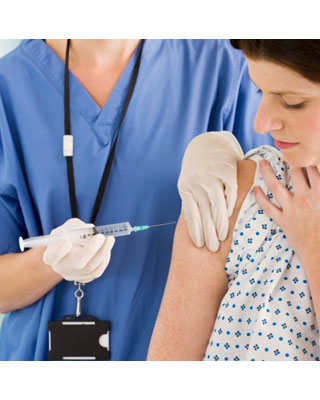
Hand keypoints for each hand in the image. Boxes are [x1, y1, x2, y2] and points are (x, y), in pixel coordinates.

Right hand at [43, 218, 114, 282]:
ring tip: (109, 239)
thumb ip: (78, 227)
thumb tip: (91, 231)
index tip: (67, 242)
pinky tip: (107, 248)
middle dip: (91, 249)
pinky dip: (104, 259)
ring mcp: (72, 276)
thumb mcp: (71, 226)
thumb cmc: (71, 234)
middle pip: (76, 263)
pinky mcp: (84, 278)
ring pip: (90, 268)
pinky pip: (97, 272)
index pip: (51, 256)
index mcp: (51, 254)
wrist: (74, 247)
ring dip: (103, 252)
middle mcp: (60, 268)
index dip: (58, 251)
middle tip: (101, 236)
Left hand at [177, 131, 243, 251]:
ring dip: (219, 222)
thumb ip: (192, 202)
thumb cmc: (198, 171)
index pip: (191, 214)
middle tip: (212, 249)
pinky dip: (231, 203)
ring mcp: (211, 175)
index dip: (196, 230)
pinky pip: (229, 190)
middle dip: (208, 232)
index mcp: (186, 188)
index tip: (200, 244)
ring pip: (216, 203)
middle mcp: (196, 182)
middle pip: (203, 212)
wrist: (206, 144)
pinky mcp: (226, 169)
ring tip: (222, 238)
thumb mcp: (189, 185)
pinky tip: (232, 215)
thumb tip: (194, 226)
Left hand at [253, 160, 319, 263]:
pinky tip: (254, 189)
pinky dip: (259, 198)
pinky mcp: (283, 220)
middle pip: (294, 172)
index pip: (312, 169)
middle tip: (282, 152)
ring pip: (276, 186)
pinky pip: (268, 207)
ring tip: (262, 163)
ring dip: (267, 173)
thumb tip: (317, 181)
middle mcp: (305, 197)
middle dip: (289, 160)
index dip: (306, 159)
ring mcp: (292, 209)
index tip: (301, 153)